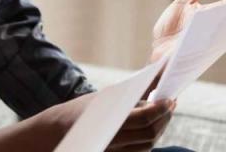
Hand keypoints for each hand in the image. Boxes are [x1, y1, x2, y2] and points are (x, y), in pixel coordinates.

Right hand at [38, 94, 172, 151]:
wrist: (55, 134)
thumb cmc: (78, 111)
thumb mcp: (101, 98)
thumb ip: (128, 93)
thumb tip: (154, 80)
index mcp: (107, 122)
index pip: (143, 119)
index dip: (160, 110)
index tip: (170, 99)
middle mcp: (112, 142)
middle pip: (149, 134)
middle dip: (164, 119)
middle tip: (171, 103)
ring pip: (147, 145)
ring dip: (160, 128)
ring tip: (165, 113)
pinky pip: (140, 151)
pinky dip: (149, 138)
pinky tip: (153, 125)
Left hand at [150, 0, 225, 61]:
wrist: (157, 52)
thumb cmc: (172, 29)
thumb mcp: (185, 3)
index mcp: (211, 17)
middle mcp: (211, 30)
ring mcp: (204, 42)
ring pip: (221, 33)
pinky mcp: (192, 53)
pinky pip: (202, 46)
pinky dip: (208, 38)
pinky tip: (212, 29)